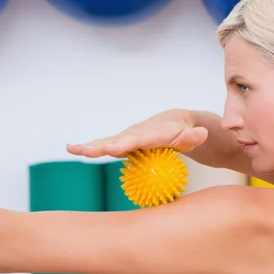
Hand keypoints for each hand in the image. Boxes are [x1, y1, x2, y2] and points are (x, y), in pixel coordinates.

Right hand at [66, 109, 208, 157]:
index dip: (122, 145)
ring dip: (89, 146)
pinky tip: (75, 150)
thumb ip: (195, 136)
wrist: (176, 122)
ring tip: (70, 148)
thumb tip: (202, 134)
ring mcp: (128, 136)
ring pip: (107, 142)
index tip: (108, 149)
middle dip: (99, 145)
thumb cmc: (185, 133)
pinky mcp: (124, 142)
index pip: (136, 140)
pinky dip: (91, 147)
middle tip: (81, 150)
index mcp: (152, 133)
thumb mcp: (193, 136)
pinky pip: (107, 145)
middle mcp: (136, 133)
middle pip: (116, 140)